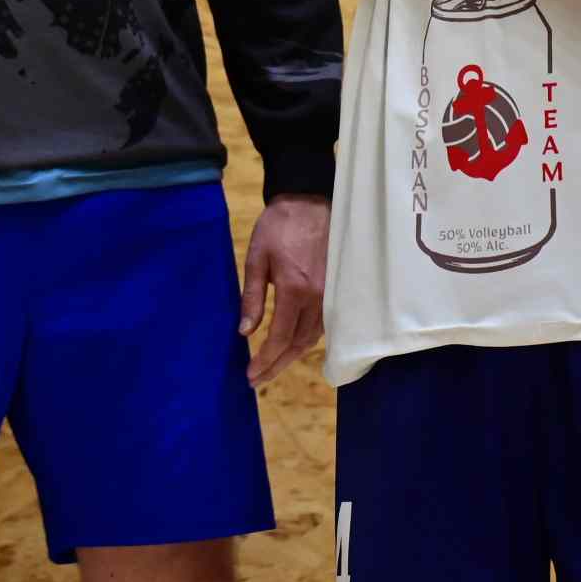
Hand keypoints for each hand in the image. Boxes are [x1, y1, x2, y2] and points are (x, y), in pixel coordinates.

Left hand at [240, 193, 329, 384]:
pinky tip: (293, 346)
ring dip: (292, 356)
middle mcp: (317, 298)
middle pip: (298, 344)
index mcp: (295, 289)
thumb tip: (245, 331)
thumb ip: (252, 296)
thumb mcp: (256, 257)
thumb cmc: (278, 226)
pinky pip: (323, 326)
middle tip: (257, 380)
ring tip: (271, 367)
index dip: (265, 359)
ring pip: (312, 338)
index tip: (250, 374)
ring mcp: (330, 295)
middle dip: (277, 365)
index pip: (280, 337)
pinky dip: (306, 341)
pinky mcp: (335, 290)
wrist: (308, 201)